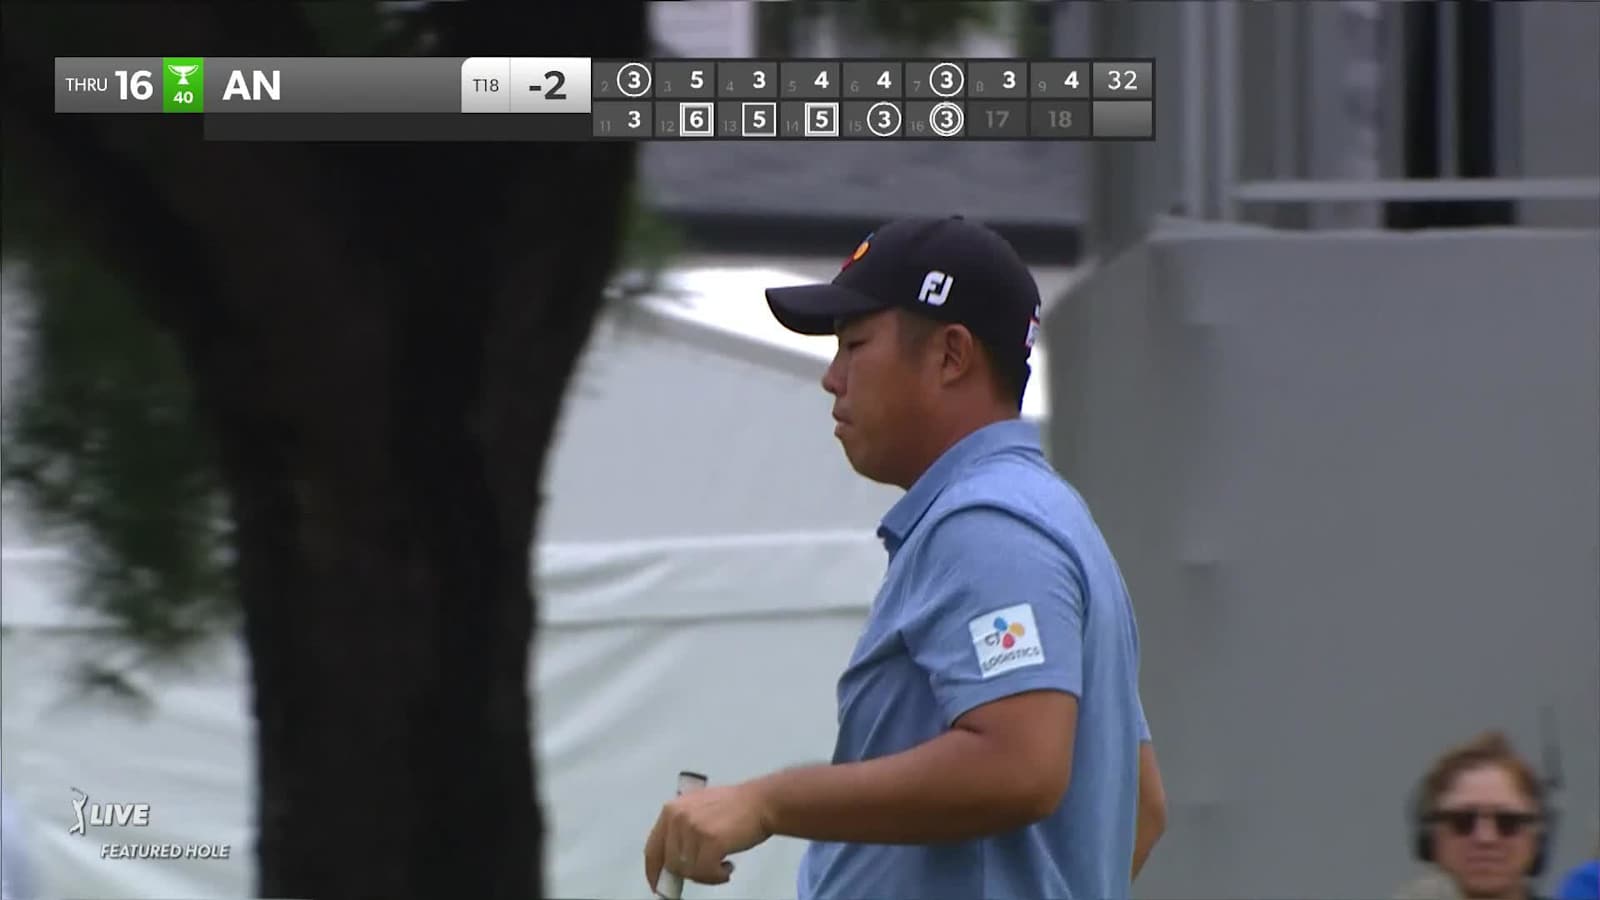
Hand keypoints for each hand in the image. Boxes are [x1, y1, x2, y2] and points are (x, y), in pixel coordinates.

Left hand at [643, 781, 773, 891]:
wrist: (761, 802)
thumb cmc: (735, 807)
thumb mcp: (697, 810)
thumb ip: (681, 831)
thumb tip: (672, 863)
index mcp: (671, 810)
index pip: (652, 849)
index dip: (654, 871)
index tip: (658, 885)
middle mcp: (677, 818)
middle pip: (671, 864)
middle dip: (689, 873)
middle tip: (707, 871)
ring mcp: (693, 829)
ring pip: (688, 871)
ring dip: (707, 875)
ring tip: (722, 865)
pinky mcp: (711, 841)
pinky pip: (705, 873)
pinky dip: (717, 877)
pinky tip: (727, 867)